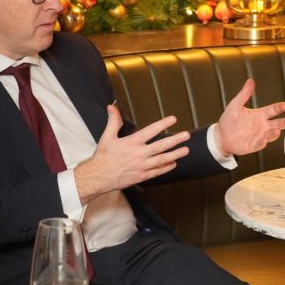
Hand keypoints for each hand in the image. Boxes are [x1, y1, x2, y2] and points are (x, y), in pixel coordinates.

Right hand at [75, 103, 190, 200]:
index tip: (173, 119)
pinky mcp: (141, 176)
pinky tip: (173, 163)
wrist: (97, 177)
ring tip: (186, 150)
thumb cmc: (102, 157)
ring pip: (162, 160)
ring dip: (175, 154)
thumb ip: (113, 121)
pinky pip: (157, 172)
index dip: (162, 124)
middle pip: (161, 146)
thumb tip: (112, 107)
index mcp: (131, 143)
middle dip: (175, 140)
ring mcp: (141, 166)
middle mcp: (138, 154)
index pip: (150, 131)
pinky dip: (166, 167)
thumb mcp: (107, 137)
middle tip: (186, 135)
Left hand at [215, 78, 284, 156]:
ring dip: (275, 133)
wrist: (221, 135)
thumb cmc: (229, 120)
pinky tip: (264, 139)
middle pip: (277, 123)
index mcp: (259, 114)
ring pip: (271, 134)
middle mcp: (262, 125)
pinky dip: (263, 142)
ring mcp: (259, 135)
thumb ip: (244, 94)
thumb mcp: (235, 105)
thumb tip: (250, 81)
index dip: (279, 108)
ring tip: (277, 130)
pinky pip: (261, 144)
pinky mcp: (254, 145)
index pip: (272, 110)